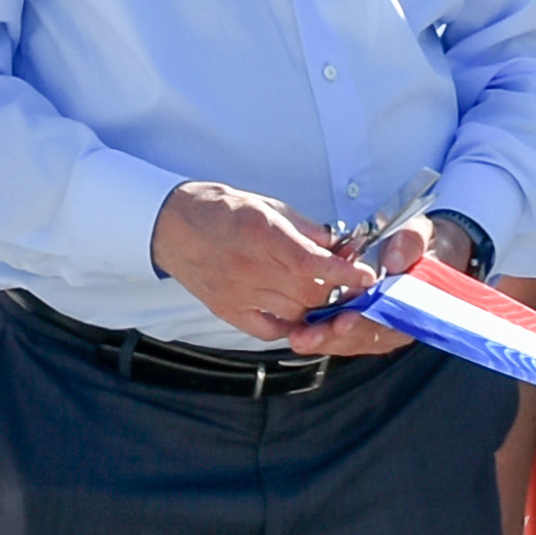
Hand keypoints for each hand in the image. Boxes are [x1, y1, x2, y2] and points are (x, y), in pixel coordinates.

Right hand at [150, 181, 376, 343]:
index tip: (365, 277)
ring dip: (314, 306)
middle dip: (333, 289)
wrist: (170, 224)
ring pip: (295, 312)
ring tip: (317, 292)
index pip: (311, 262)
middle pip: (310, 292)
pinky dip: (288, 324)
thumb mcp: (265, 204)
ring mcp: (238, 292)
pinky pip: (269, 329)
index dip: (344, 273)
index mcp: (261, 233)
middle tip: (341, 281)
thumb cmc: (217, 208)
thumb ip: (303, 227)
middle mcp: (250, 266)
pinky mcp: (227, 310)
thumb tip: (334, 243)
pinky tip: (292, 310)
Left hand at [285, 215, 471, 356]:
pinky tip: (297, 334)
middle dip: (334, 336)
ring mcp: (378, 328)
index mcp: (416, 306)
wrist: (423, 252)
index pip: (389, 321)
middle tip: (310, 334)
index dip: (366, 323)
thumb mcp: (420, 236)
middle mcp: (396, 323)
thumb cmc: (420, 246)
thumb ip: (410, 244)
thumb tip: (394, 260)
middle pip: (364, 336)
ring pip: (349, 341)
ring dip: (323, 341)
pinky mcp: (360, 325)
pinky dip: (320, 335)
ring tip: (298, 337)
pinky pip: (339, 336)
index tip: (344, 320)